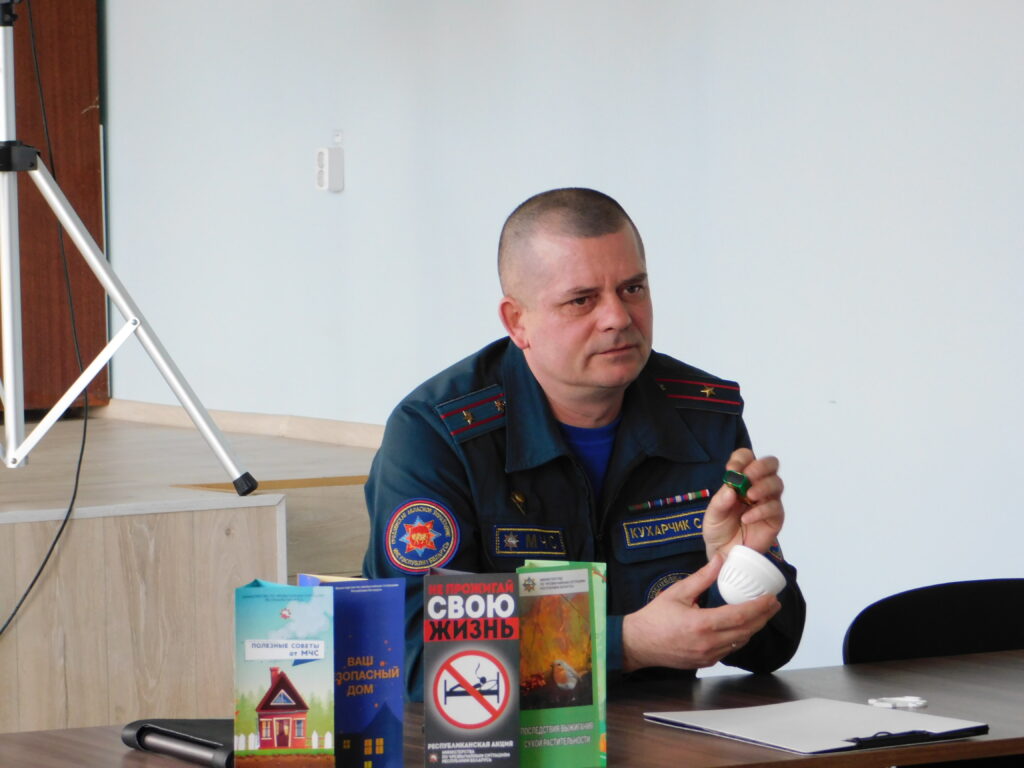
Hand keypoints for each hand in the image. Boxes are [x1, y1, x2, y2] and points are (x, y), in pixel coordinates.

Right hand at [621, 555, 780, 671]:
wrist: (638, 644)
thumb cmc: (655, 617)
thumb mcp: (678, 592)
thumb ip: (702, 577)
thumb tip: (720, 560)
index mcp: (702, 624)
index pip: (741, 616)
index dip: (760, 607)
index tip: (772, 598)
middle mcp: (709, 643)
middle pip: (746, 630)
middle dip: (764, 616)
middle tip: (774, 604)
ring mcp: (708, 655)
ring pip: (740, 641)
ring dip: (753, 627)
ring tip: (761, 613)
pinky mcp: (705, 662)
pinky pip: (730, 649)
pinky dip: (739, 637)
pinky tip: (741, 626)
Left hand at [702, 448, 784, 559]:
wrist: (723, 554)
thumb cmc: (718, 529)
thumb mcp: (712, 514)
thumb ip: (720, 501)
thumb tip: (730, 489)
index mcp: (741, 479)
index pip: (747, 457)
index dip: (742, 459)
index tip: (731, 470)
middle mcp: (758, 486)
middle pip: (770, 464)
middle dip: (760, 467)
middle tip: (747, 477)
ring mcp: (769, 502)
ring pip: (776, 484)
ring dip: (763, 487)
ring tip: (748, 496)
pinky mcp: (775, 519)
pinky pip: (775, 509)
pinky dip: (761, 511)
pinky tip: (747, 518)